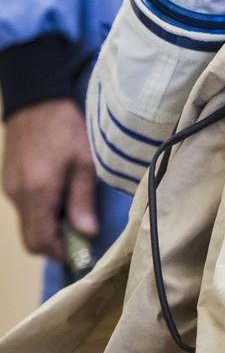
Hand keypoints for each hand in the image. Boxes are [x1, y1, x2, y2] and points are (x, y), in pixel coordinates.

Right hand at [2, 99, 97, 260]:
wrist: (36, 99)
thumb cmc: (65, 127)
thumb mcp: (84, 162)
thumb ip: (82, 200)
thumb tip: (87, 233)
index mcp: (37, 193)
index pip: (40, 242)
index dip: (60, 253)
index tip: (81, 251)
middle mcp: (17, 196)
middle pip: (31, 238)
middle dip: (55, 243)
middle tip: (80, 234)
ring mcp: (10, 189)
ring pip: (28, 223)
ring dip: (49, 226)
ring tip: (73, 208)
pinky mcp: (9, 181)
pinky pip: (25, 207)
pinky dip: (41, 211)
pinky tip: (60, 194)